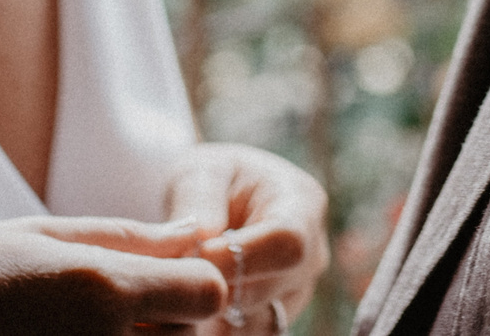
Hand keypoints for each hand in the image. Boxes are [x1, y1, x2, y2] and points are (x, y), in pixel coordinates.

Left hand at [161, 143, 330, 332]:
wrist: (218, 201)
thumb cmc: (213, 179)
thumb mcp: (201, 170)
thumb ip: (199, 197)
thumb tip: (202, 237)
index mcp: (301, 204)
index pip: (287, 242)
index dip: (243, 255)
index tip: (200, 253)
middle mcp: (312, 253)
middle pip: (272, 288)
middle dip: (221, 285)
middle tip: (178, 274)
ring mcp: (297, 291)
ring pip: (258, 320)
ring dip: (216, 311)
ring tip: (183, 287)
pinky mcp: (275, 318)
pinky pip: (246, 335)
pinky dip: (216, 327)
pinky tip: (192, 306)